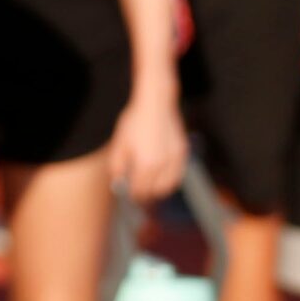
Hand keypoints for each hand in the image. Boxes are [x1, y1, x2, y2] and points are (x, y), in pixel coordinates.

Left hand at [108, 83, 188, 203]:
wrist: (155, 104)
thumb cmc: (134, 122)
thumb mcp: (119, 143)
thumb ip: (117, 166)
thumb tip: (118, 181)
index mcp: (145, 165)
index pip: (140, 191)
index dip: (133, 196)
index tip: (130, 196)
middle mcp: (162, 165)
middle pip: (154, 191)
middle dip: (146, 194)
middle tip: (139, 193)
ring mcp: (175, 159)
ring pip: (168, 186)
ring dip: (159, 189)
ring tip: (150, 186)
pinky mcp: (182, 152)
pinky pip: (178, 175)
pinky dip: (170, 180)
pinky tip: (162, 177)